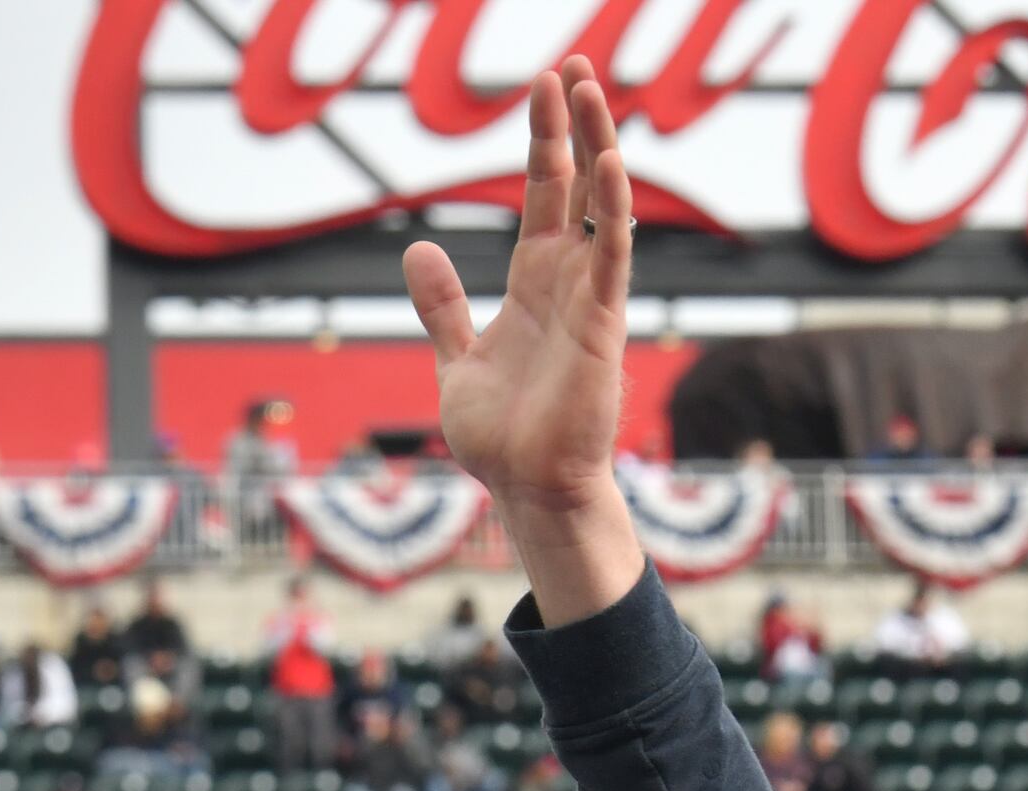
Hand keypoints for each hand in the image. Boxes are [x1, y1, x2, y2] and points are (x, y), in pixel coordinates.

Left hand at [402, 59, 644, 625]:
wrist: (526, 489)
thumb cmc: (500, 438)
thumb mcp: (456, 360)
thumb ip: (441, 306)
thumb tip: (417, 250)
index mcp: (534, 284)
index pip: (544, 194)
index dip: (544, 140)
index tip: (544, 86)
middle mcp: (567, 280)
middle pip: (575, 183)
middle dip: (573, 124)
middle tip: (571, 64)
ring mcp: (589, 298)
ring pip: (600, 204)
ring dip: (596, 144)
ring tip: (588, 86)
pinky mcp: (602, 325)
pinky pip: (610, 253)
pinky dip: (610, 207)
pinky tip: (607, 160)